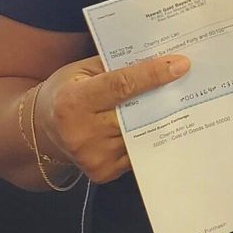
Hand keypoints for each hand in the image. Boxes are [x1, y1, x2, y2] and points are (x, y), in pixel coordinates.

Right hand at [36, 52, 189, 183]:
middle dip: (164, 97)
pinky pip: (137, 151)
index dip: (152, 75)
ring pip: (141, 134)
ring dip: (162, 119)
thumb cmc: (65, 92)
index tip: (180, 65)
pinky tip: (160, 125)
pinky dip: (149, 137)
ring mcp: (93, 157)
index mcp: (72, 101)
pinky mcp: (103, 172)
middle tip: (191, 81)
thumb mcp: (81, 71)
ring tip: (181, 101)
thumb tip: (156, 60)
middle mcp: (82, 133)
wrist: (42, 131)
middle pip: (137, 114)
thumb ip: (114, 67)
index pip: (121, 86)